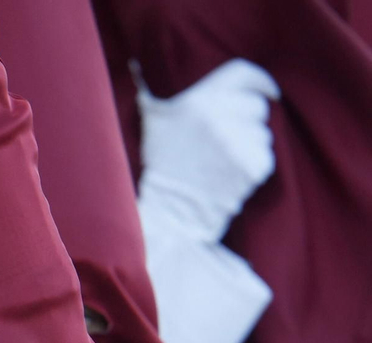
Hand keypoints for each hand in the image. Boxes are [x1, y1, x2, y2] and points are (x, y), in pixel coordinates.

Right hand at [139, 59, 280, 241]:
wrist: (170, 214)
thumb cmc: (160, 166)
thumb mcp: (152, 122)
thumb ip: (154, 90)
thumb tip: (139, 63)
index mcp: (197, 100)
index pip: (243, 73)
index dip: (259, 80)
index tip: (267, 90)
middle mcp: (220, 117)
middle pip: (257, 105)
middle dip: (248, 118)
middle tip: (228, 137)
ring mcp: (239, 142)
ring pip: (264, 132)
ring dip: (250, 143)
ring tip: (224, 160)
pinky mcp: (255, 166)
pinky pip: (266, 155)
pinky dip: (253, 164)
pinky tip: (231, 175)